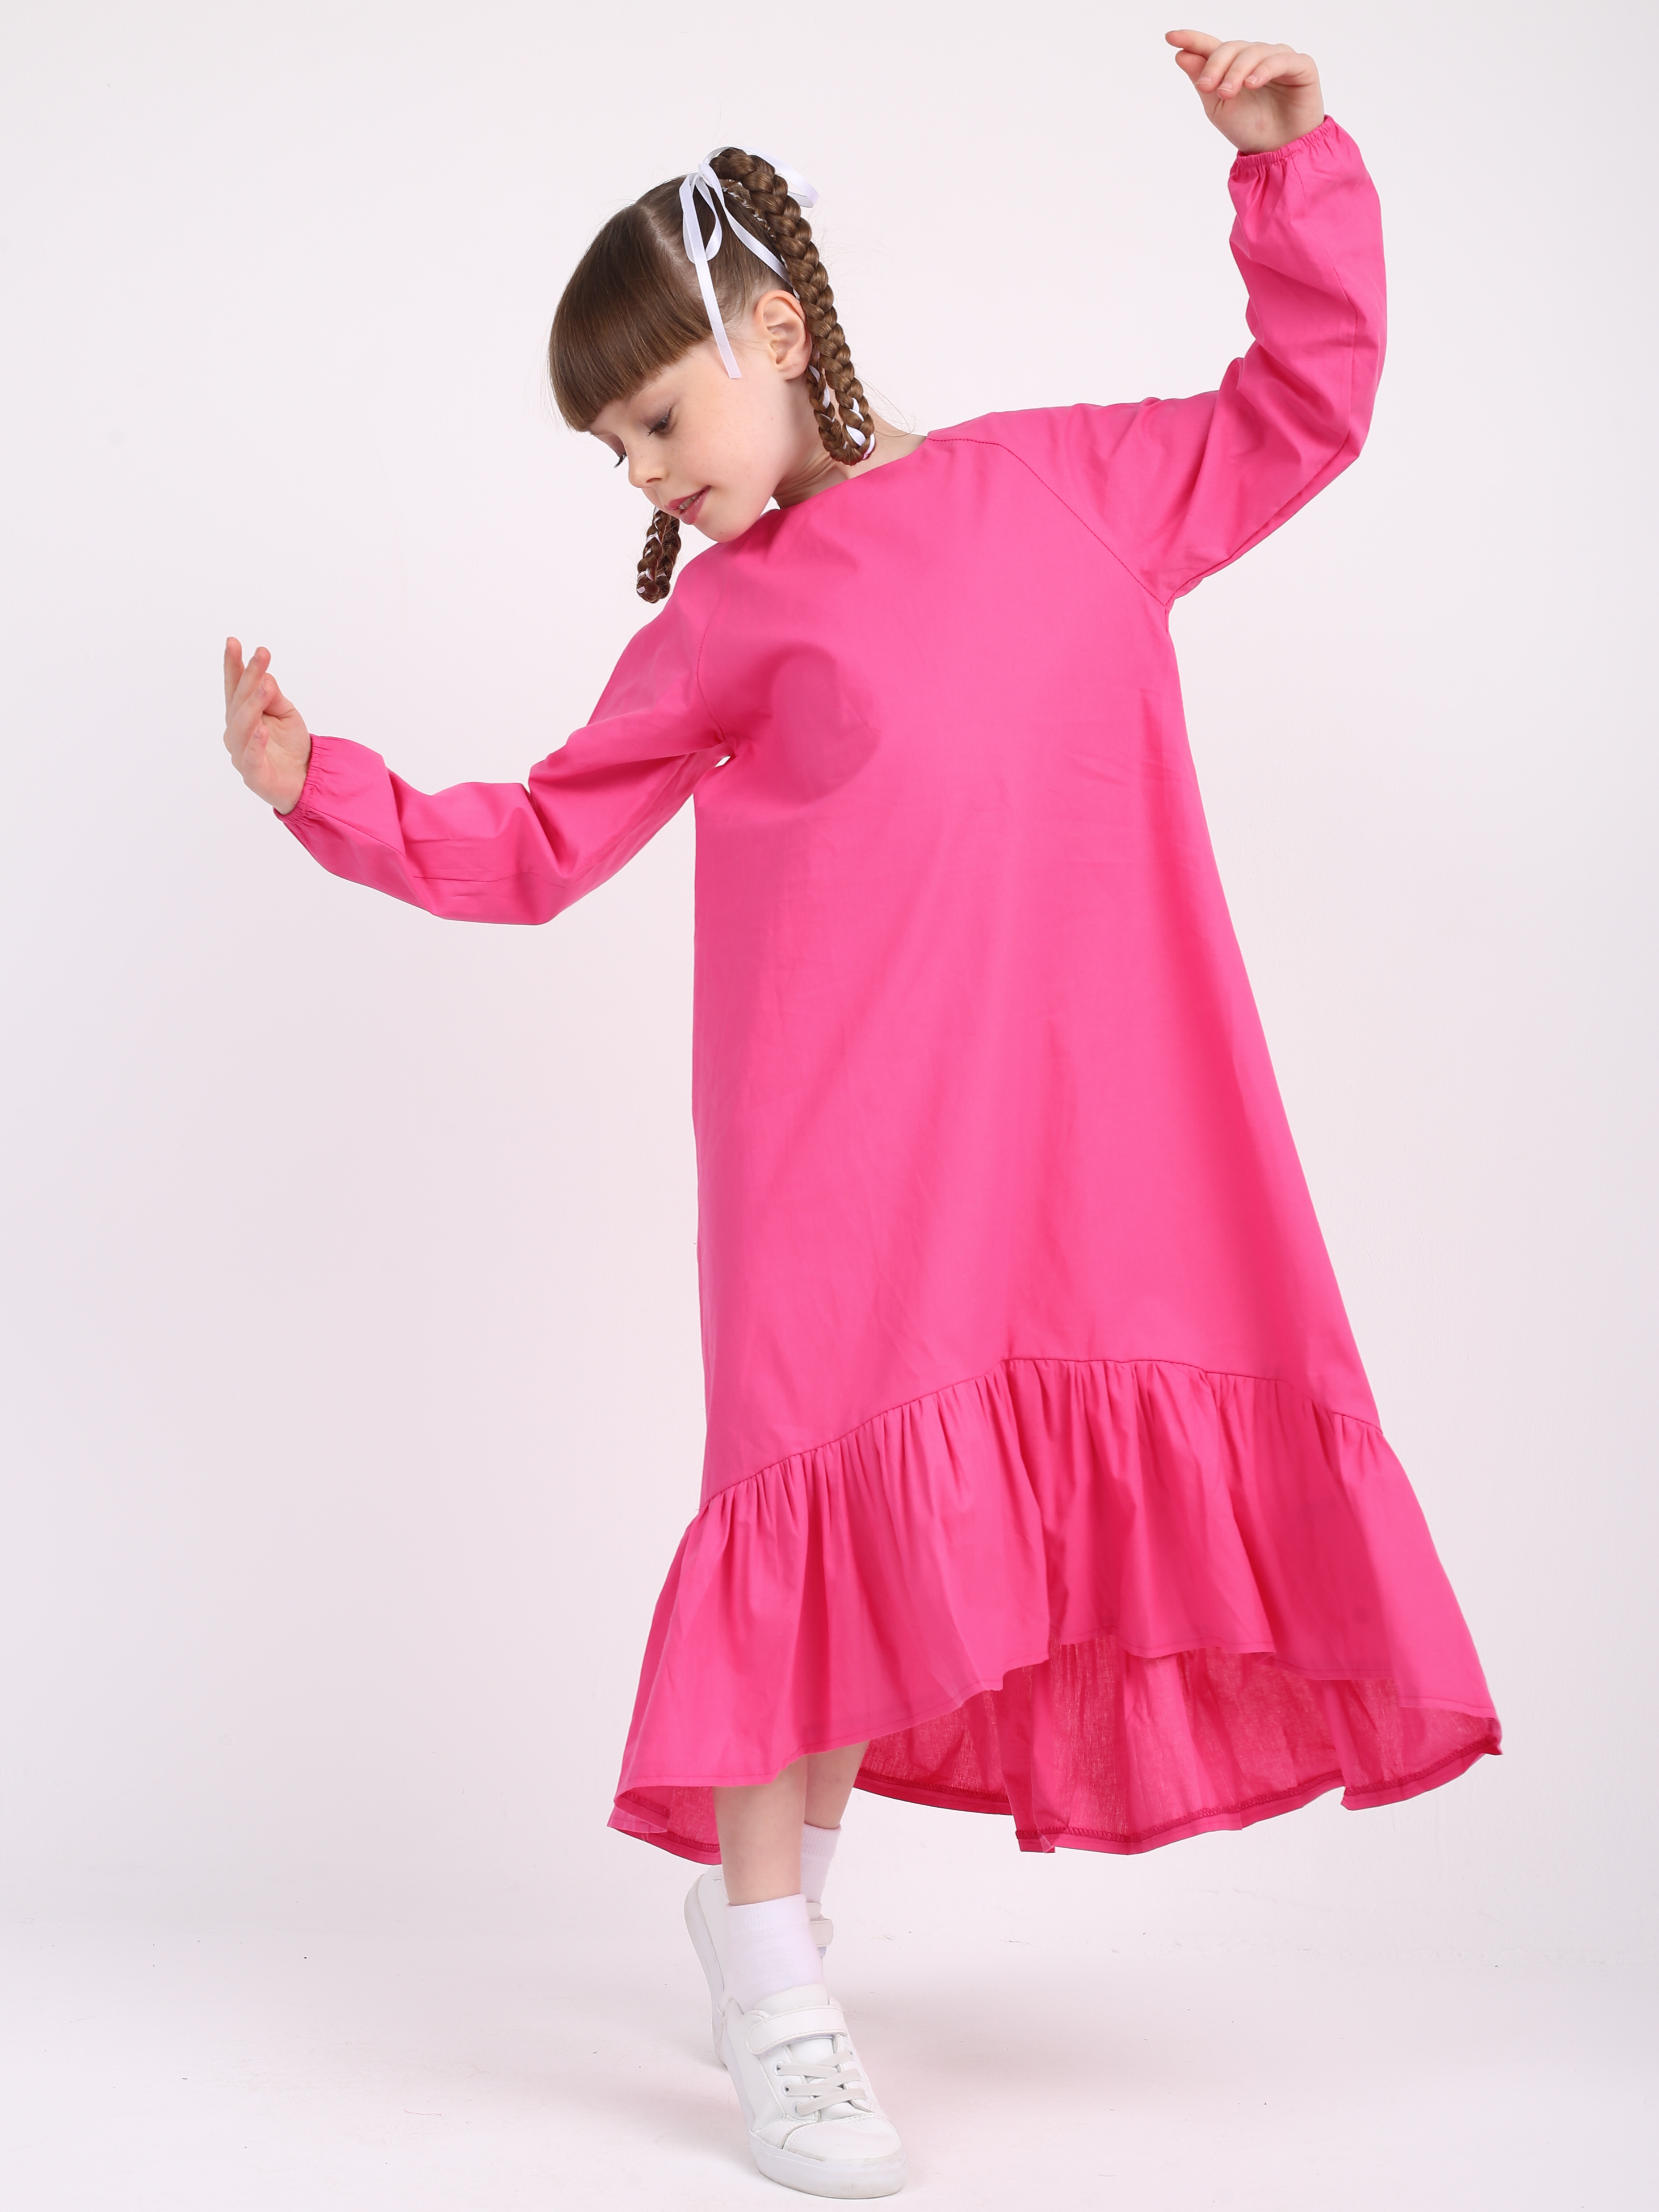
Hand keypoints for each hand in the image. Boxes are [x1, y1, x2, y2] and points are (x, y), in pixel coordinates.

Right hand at [223, 637, 310, 813]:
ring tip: (265, 687)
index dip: (233, 665)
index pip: (235, 686)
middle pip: (239, 701)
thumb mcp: (286, 713)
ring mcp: (241, 753)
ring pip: (243, 726)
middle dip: (249, 676)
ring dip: (253, 704)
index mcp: (242, 714)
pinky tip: (262, 730)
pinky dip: (255, 743)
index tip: (233, 642)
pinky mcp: (253, 774)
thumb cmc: (290, 745)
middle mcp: (236, 731)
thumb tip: (264, 677)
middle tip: (261, 654)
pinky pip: (251, 757)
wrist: (304, 779)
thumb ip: (274, 696)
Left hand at [1166, 29, 1323, 152]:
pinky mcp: (1302, 66)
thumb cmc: (1250, 129)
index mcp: (1234, 66)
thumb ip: (1203, 82)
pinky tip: (1252, 83)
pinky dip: (1265, 69)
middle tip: (1206, 87)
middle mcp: (1256, 57)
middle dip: (1216, 65)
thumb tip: (1181, 55)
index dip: (1193, 39)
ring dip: (1237, 71)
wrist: (1279, 151)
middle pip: (1232, 48)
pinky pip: (1281, 59)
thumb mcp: (1219, 108)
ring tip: (1228, 93)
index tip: (1171, 37)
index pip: (1212, 46)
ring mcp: (1279, 58)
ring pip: (1254, 51)